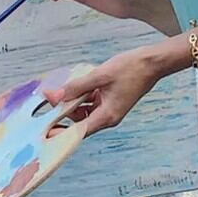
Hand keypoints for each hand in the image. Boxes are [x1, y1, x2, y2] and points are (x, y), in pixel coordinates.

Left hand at [43, 48, 160, 136]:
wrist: (151, 63)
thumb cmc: (131, 69)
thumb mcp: (99, 76)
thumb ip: (75, 87)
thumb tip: (55, 96)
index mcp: (107, 116)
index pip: (78, 132)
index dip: (61, 133)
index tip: (45, 132)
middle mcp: (108, 117)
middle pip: (79, 121)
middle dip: (64, 110)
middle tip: (51, 96)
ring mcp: (110, 110)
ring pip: (84, 111)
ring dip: (73, 101)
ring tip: (65, 87)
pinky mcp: (111, 102)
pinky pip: (91, 103)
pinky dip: (83, 96)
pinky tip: (79, 84)